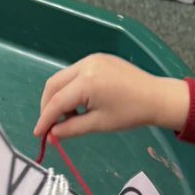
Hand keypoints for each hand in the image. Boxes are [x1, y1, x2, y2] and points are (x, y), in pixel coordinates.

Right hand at [35, 53, 189, 141]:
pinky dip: (71, 89)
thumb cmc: (131, 113)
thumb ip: (71, 129)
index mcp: (87, 82)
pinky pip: (76, 73)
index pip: (57, 101)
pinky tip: (80, 104)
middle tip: (50, 126)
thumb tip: (52, 135)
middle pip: (54, 85)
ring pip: (63, 78)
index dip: (45, 119)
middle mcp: (86, 65)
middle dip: (48, 106)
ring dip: (60, 97)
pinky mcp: (98, 59)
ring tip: (69, 117)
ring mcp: (92, 59)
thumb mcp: (99, 124)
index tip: (38, 134)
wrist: (156, 97)